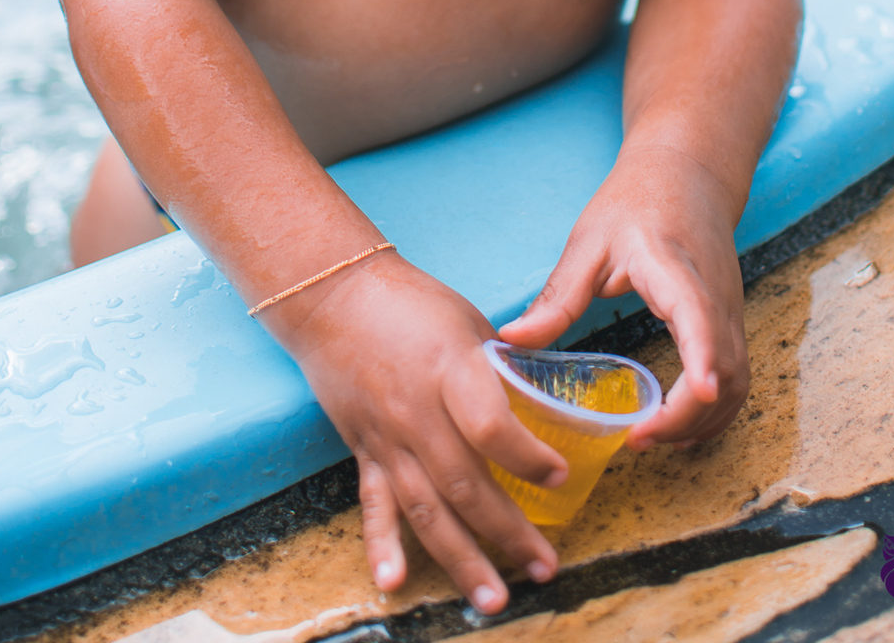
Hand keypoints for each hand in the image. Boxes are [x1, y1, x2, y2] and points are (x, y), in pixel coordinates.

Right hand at [276, 251, 567, 613]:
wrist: (332, 295)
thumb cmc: (410, 301)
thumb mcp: (468, 321)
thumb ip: (501, 367)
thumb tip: (547, 395)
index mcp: (450, 370)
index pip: (492, 427)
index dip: (529, 458)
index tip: (561, 476)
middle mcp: (418, 412)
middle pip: (466, 484)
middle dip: (509, 533)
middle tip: (545, 566)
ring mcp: (388, 436)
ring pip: (427, 509)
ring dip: (462, 559)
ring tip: (494, 598)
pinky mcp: (364, 449)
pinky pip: (374, 504)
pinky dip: (381, 546)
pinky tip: (394, 583)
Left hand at [498, 146, 748, 447]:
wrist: (687, 170)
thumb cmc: (636, 201)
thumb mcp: (588, 243)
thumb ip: (558, 296)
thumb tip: (510, 340)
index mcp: (673, 269)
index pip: (699, 316)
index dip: (702, 357)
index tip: (699, 393)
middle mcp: (713, 296)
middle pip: (724, 367)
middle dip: (688, 414)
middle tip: (637, 441)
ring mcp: (731, 310)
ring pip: (737, 381)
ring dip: (703, 420)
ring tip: (653, 441)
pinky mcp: (732, 320)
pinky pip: (736, 376)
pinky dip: (714, 410)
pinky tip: (679, 425)